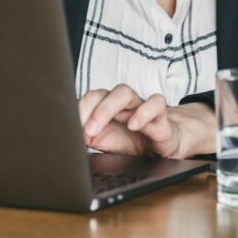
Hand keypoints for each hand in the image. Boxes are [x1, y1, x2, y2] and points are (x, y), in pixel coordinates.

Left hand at [78, 85, 215, 158]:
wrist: (166, 146)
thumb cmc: (135, 143)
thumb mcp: (109, 144)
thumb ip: (92, 139)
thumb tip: (70, 140)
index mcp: (107, 109)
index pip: (89, 100)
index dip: (79, 112)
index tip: (70, 131)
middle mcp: (122, 105)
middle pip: (102, 93)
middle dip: (88, 110)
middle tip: (83, 131)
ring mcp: (141, 107)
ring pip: (124, 92)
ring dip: (106, 108)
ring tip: (96, 129)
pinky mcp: (161, 116)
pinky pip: (155, 103)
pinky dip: (143, 112)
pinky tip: (134, 125)